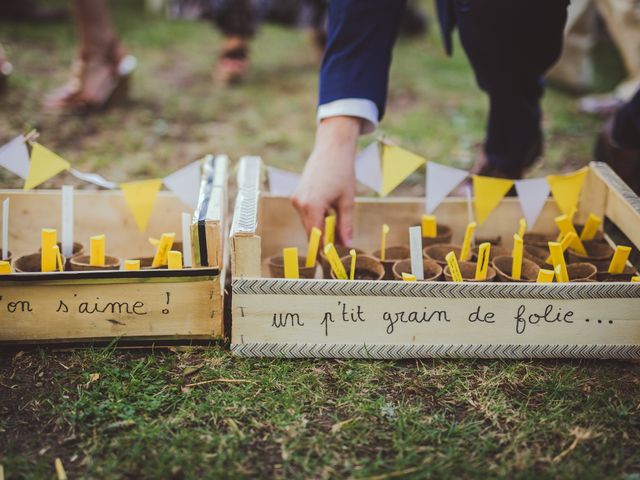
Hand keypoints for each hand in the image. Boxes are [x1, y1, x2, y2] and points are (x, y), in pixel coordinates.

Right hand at [292, 116, 360, 244]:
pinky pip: (306, 215)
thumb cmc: (342, 172)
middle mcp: (300, 204)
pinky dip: (316, 219)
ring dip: (321, 230)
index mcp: (312, 206)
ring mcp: (296, 199)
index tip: (333, 261)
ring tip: (337, 229)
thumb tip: (347, 244)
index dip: (324, 251)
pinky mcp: (296, 196)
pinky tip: (329, 214)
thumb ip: (346, 224)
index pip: (316, 238)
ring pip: (308, 224)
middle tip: (338, 249)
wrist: (331, 149)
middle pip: (311, 233)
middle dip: (323, 242)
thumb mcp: (347, 200)